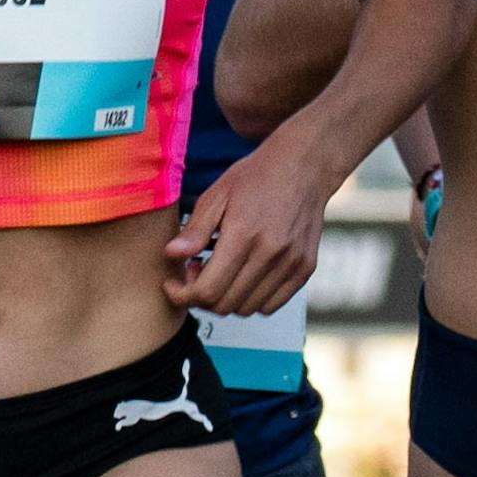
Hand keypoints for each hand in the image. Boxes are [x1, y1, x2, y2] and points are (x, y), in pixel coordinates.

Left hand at [161, 154, 327, 322]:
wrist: (304, 166)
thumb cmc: (257, 177)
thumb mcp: (217, 194)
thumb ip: (194, 229)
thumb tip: (171, 254)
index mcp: (244, 234)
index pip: (207, 290)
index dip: (182, 295)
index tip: (172, 285)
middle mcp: (271, 254)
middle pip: (225, 305)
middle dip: (200, 297)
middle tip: (196, 272)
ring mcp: (291, 264)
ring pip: (247, 309)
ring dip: (226, 299)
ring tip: (221, 272)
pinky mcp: (304, 269)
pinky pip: (272, 305)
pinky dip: (252, 300)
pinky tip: (243, 276)